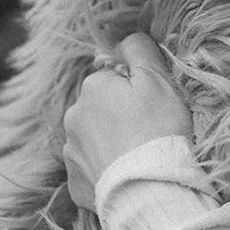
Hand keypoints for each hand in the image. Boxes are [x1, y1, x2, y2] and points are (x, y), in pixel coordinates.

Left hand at [63, 32, 193, 212]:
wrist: (150, 190)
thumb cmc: (158, 129)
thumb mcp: (157, 78)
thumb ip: (139, 49)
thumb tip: (125, 40)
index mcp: (92, 87)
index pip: (114, 78)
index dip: (137, 89)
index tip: (153, 105)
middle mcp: (73, 117)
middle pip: (101, 108)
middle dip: (120, 115)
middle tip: (148, 132)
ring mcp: (71, 153)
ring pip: (95, 139)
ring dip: (112, 143)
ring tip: (138, 157)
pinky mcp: (75, 184)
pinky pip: (92, 170)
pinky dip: (106, 171)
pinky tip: (126, 176)